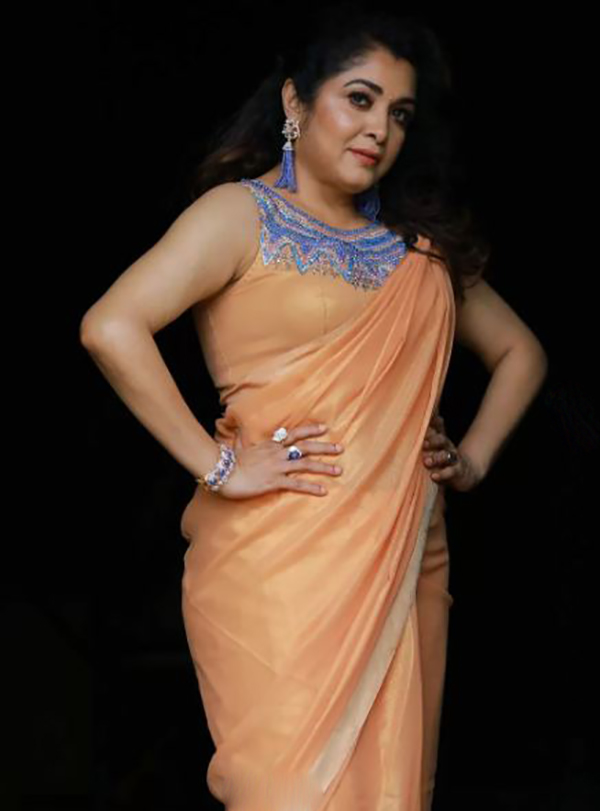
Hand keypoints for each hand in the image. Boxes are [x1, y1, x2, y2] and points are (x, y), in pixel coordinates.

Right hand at [216, 423, 343, 499]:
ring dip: (324, 467)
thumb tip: (238, 428)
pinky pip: (297, 484)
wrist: (221, 472)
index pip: (295, 434)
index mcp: (271, 444)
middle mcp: (277, 453)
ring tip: (339, 470)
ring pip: (306, 464)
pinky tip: (323, 490)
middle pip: (306, 447)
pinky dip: (311, 487)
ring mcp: (277, 467)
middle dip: (324, 447)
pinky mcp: (274, 481)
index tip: (325, 428)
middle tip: (340, 448)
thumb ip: (244, 439)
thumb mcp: (239, 446)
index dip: (310, 430)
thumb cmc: (229, 461)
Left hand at [422, 414, 483, 492]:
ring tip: (427, 461)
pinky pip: (450, 472)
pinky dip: (441, 475)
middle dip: (433, 441)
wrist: (466, 471)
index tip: (422, 427)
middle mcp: (448, 448)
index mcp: (441, 439)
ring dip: (437, 458)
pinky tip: (433, 476)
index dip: (430, 428)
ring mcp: (453, 460)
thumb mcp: (439, 443)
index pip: (436, 430)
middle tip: (423, 444)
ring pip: (446, 457)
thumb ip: (434, 428)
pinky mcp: (456, 472)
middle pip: (442, 441)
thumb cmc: (445, 455)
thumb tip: (431, 409)